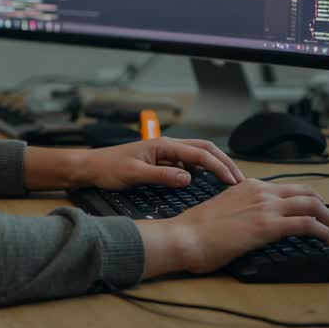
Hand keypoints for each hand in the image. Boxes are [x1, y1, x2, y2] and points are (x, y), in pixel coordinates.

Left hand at [75, 136, 244, 189]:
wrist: (90, 167)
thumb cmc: (108, 168)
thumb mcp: (135, 175)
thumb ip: (163, 176)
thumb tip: (189, 179)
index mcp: (163, 146)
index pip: (200, 154)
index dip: (219, 167)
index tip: (232, 181)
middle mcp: (166, 146)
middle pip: (204, 149)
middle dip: (224, 162)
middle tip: (238, 179)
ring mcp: (164, 152)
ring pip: (197, 154)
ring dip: (214, 164)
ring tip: (228, 180)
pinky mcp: (160, 161)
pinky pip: (187, 162)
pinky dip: (201, 170)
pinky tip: (204, 181)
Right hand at [142, 179, 328, 276]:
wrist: (185, 236)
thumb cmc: (196, 231)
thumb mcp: (223, 210)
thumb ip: (241, 211)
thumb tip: (251, 225)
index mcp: (249, 186)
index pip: (288, 188)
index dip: (307, 201)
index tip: (315, 215)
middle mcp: (261, 191)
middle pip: (307, 192)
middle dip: (326, 209)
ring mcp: (266, 206)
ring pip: (313, 205)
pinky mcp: (269, 225)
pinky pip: (309, 224)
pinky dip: (325, 233)